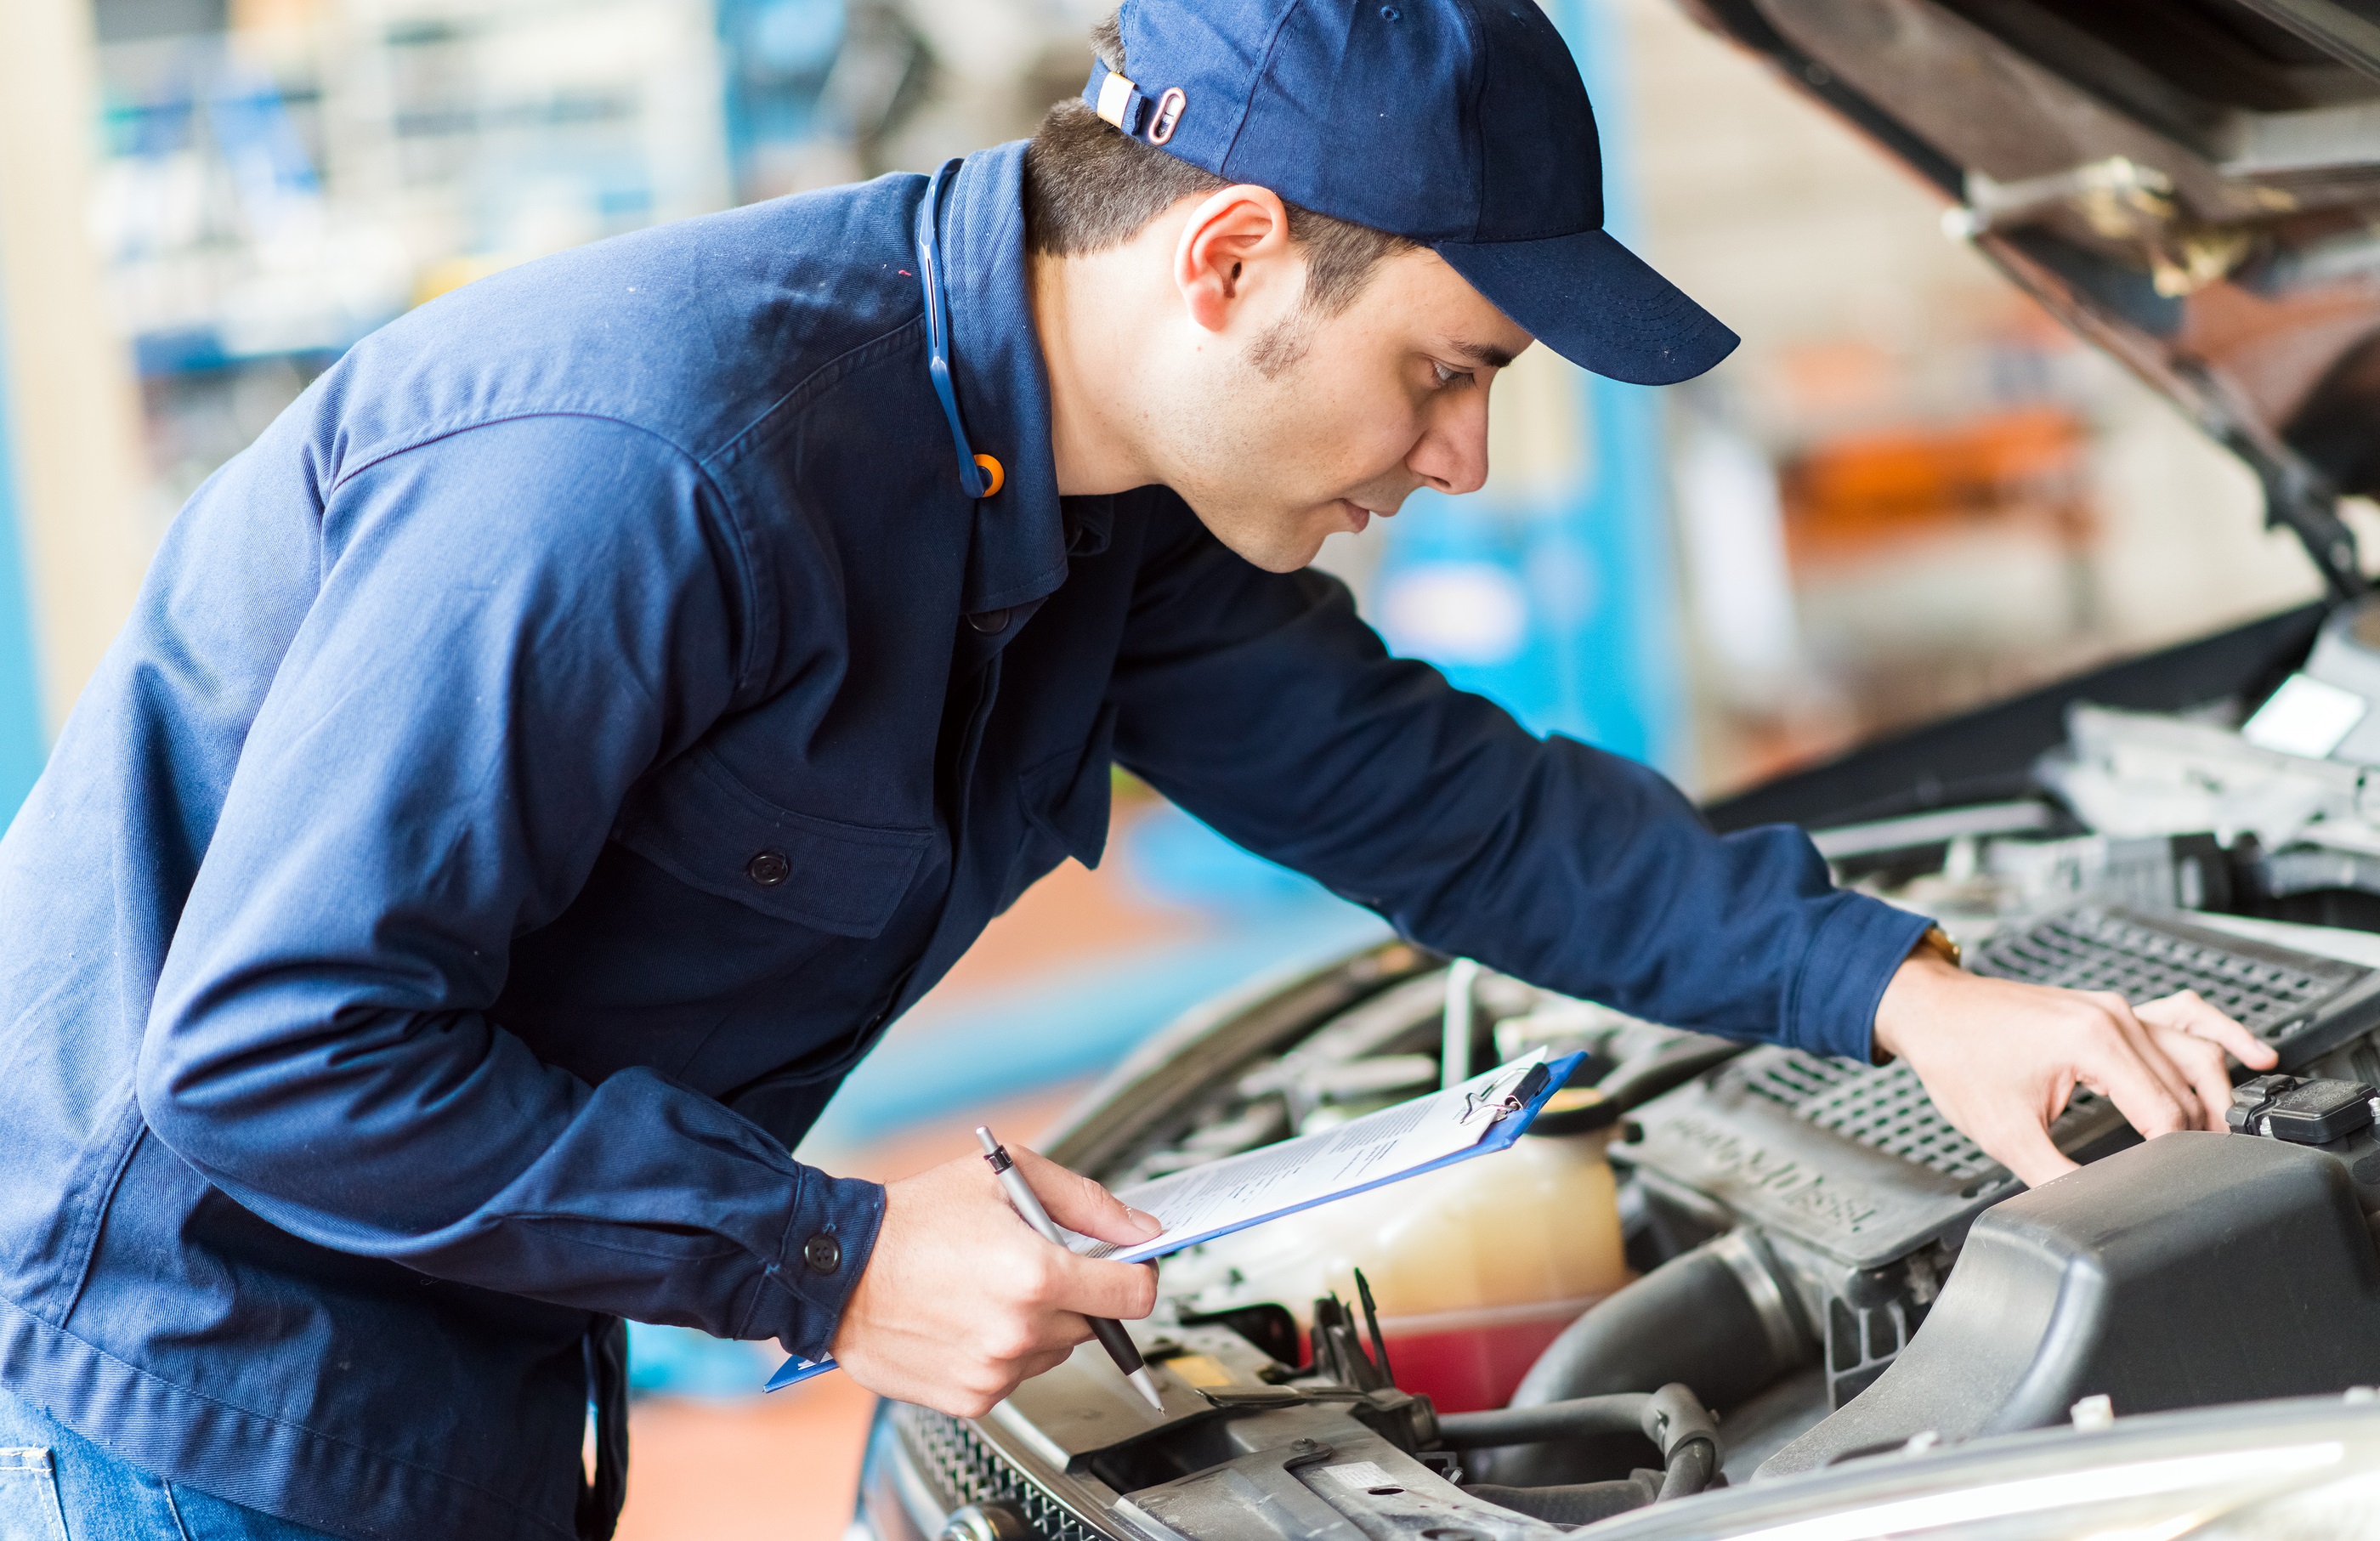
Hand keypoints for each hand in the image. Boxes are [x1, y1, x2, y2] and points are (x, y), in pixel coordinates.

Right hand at [828, 1144, 1161, 1416]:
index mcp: (1036, 1274)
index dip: (1138, 1276)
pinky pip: (1014, 1377)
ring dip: (1036, 1325)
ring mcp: (995, 1371)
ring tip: (985, 1291)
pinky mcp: (970, 1399)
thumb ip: (1086, 1202)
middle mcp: (1020, 1331)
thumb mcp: (1003, 1177)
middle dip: (1074, 1293)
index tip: (1127, 1268)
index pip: (1133, 1295)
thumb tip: (1140, 1229)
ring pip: (1053, 1351)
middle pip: (1094, 1323)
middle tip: (1027, 1265)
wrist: (836, 1270)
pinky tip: (965, 1321)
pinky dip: (1001, 1353)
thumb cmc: (912, 1219)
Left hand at [1873, 950, 2278, 1188]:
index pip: (2164, 1111)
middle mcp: (2116, 1018)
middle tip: (2211, 1174)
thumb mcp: (2005, 1133)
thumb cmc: (1957, 1059)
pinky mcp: (2111, 1009)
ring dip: (2218, 1091)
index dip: (2175, 1156)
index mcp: (2094, 1043)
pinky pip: (2181, 1015)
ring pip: (2195, 1050)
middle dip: (2204, 1131)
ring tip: (2233, 1133)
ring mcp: (2117, 1008)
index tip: (2178, 1186)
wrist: (1931, 1010)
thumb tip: (2094, 1211)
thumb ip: (2058, 1177)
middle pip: (2188, 1085)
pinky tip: (2253, 1055)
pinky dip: (2219, 1034)